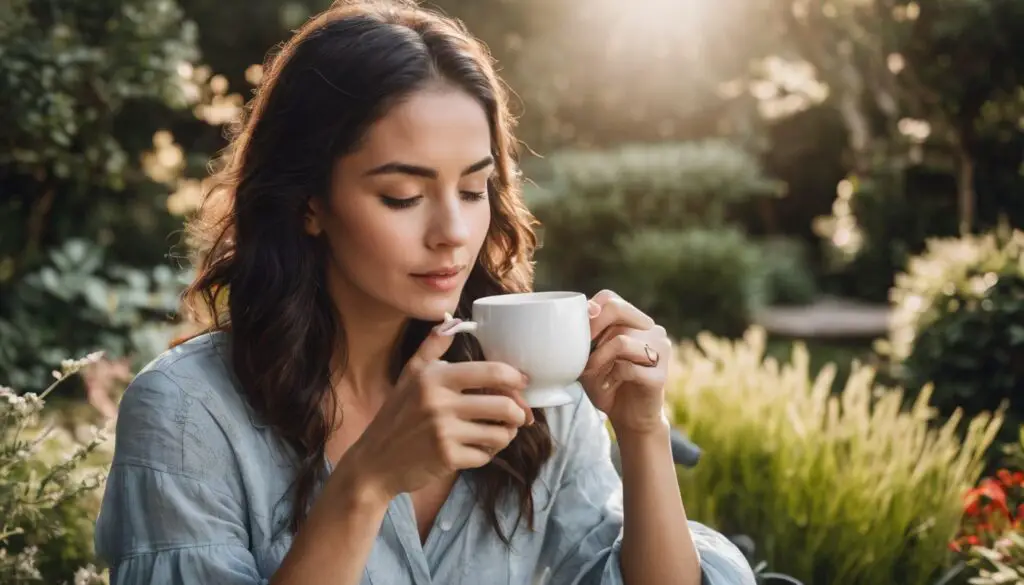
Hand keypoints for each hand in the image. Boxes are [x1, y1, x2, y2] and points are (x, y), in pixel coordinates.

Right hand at [342, 319, 534, 499]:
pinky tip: (476, 449)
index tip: (523, 383)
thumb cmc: (397, 415)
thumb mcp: (410, 374)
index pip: (491, 371)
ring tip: (498, 433)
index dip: (515, 378)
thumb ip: (433, 347)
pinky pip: (485, 456)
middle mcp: (439, 402)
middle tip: (518, 416)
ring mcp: (443, 432)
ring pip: (500, 434)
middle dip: (518, 413)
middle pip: (504, 405)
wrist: (375, 461)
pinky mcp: (447, 458)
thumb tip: (453, 320)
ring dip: (506, 435)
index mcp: (435, 377)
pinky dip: (486, 454)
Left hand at [579, 290, 670, 435]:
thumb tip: (585, 310)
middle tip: (583, 355)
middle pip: (617, 312)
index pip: (610, 298)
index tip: (577, 333)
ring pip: (622, 340)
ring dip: (599, 359)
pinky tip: (608, 385)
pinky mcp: (660, 375)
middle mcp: (652, 330)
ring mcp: (660, 350)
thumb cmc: (606, 383)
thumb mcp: (589, 357)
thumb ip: (585, 335)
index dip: (589, 311)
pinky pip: (628, 367)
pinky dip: (611, 376)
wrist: (628, 418)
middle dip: (592, 333)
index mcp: (635, 322)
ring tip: (592, 373)